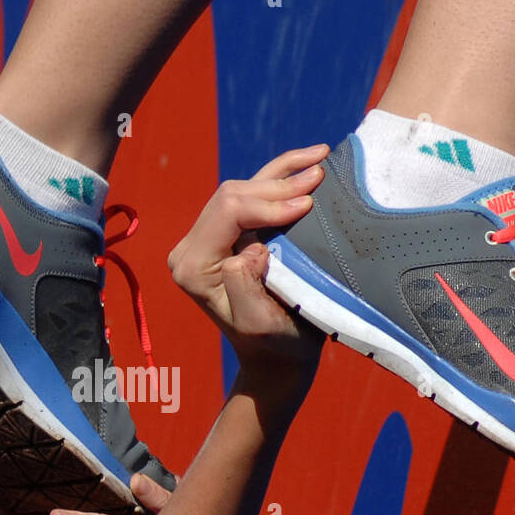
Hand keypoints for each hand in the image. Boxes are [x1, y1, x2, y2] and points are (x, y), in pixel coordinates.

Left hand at [168, 145, 329, 407]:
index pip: (227, 212)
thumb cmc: (273, 345)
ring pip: (242, 186)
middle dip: (279, 185)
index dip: (268, 203)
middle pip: (232, 194)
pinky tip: (310, 158)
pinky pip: (251, 191)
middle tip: (322, 179)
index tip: (309, 204)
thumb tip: (251, 248)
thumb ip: (243, 286)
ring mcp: (209, 237)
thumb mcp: (258, 323)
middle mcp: (192, 247)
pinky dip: (279, 173)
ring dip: (283, 172)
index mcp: (193, 267)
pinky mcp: (229, 232)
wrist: (277, 356)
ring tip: (321, 160)